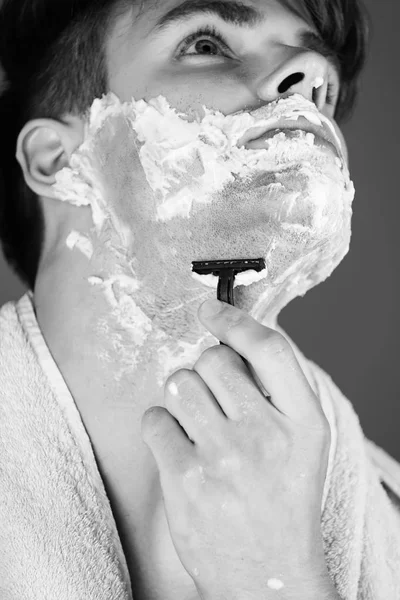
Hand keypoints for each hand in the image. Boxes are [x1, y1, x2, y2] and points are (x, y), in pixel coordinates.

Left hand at [141, 299, 333, 599]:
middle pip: (214, 361)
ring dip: (182, 397)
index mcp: (304, 423)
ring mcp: (224, 457)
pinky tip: (180, 450)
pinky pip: (154, 419)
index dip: (235, 322)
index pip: (269, 349)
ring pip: (179, 384)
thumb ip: (279, 391)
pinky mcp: (185, 478)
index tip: (211, 312)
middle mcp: (266, 435)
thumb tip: (236, 338)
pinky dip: (161, 428)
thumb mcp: (304, 445)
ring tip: (197, 426)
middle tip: (213, 398)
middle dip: (206, 371)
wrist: (267, 575)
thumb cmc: (282, 501)